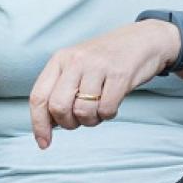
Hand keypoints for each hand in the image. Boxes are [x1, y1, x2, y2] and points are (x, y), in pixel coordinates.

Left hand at [26, 19, 179, 148]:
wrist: (143, 40)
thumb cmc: (105, 61)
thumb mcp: (76, 67)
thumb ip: (59, 91)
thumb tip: (46, 125)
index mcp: (60, 60)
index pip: (38, 97)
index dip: (39, 124)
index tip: (44, 143)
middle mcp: (75, 61)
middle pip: (58, 107)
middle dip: (68, 123)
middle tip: (80, 120)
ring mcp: (97, 66)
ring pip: (83, 111)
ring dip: (91, 120)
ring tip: (98, 108)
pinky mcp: (120, 74)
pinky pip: (106, 110)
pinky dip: (108, 114)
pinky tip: (112, 103)